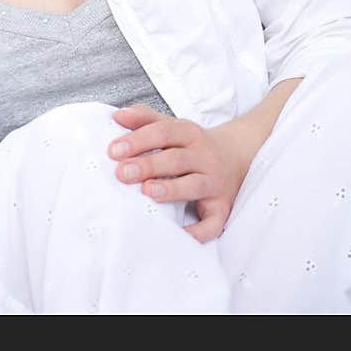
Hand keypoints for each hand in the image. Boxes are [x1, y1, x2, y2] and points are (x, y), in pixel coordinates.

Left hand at [107, 105, 252, 242]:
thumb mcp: (173, 126)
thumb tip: (117, 116)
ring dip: (171, 189)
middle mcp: (204, 157)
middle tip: (122, 173)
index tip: (113, 151)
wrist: (237, 157)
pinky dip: (199, 231)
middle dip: (148, 165)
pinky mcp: (222, 208)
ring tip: (147, 191)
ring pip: (194, 185)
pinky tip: (180, 234)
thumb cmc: (193, 145)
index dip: (138, 140)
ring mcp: (214, 183)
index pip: (163, 132)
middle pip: (176, 159)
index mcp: (189, 133)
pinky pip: (213, 222)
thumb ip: (145, 118)